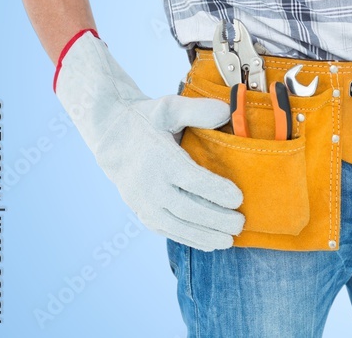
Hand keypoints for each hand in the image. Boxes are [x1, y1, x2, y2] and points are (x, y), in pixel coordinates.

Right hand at [55, 31, 244, 250]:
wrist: (111, 136)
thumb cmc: (147, 119)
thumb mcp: (170, 107)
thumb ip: (198, 110)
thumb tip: (227, 113)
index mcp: (161, 159)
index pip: (193, 180)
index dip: (217, 192)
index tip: (239, 198)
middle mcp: (150, 185)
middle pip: (188, 208)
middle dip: (216, 219)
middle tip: (241, 223)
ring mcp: (144, 202)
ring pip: (177, 225)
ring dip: (205, 235)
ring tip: (229, 240)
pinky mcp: (142, 212)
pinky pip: (167, 230)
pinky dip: (189, 239)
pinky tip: (210, 244)